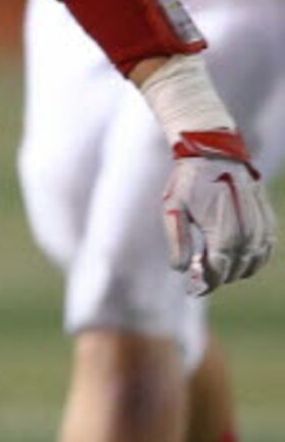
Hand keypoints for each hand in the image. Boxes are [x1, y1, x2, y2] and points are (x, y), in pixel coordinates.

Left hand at [164, 129, 275, 295]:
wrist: (215, 153)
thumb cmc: (190, 181)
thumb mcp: (174, 210)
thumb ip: (178, 243)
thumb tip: (181, 270)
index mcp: (223, 235)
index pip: (218, 273)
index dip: (205, 284)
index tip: (193, 288)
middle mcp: (247, 234)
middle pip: (235, 271)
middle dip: (216, 276)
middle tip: (198, 269)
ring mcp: (260, 227)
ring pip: (253, 264)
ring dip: (235, 269)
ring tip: (213, 260)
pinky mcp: (267, 219)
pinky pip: (266, 250)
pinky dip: (253, 259)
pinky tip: (236, 254)